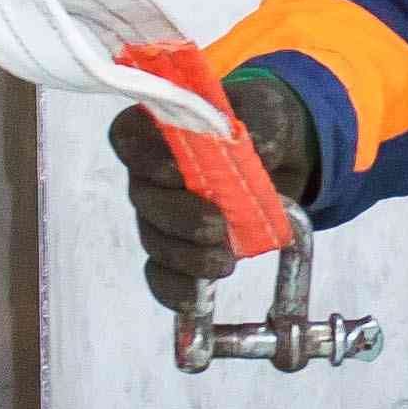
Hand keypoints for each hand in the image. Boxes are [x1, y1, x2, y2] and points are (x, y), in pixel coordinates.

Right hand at [122, 58, 334, 307]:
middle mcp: (149, 171)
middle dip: (178, 216)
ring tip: (224, 261)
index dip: (145, 157)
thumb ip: (260, 123)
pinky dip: (176, 289)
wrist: (279, 158)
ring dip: (186, 256)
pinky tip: (198, 297)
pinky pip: (161, 274)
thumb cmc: (260, 123)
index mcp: (159, 126)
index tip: (177, 171)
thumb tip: (259, 149)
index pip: (128, 137)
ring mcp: (159, 214)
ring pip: (154, 240)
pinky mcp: (176, 249)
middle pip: (143, 197)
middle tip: (216, 227)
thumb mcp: (268, 111)